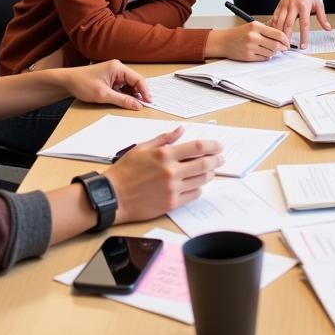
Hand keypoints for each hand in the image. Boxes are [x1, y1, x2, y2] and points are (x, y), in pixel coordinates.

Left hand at [59, 60, 149, 109]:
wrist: (67, 81)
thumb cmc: (82, 84)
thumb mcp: (103, 95)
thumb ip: (122, 100)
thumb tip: (138, 106)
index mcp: (118, 68)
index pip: (138, 79)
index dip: (145, 91)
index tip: (149, 102)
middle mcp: (118, 68)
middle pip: (135, 82)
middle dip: (139, 94)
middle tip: (143, 106)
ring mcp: (114, 73)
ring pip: (129, 85)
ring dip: (132, 95)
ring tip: (134, 106)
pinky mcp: (110, 79)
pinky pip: (122, 87)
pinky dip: (125, 95)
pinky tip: (125, 102)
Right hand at [107, 129, 223, 222]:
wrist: (113, 196)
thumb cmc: (125, 171)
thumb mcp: (142, 147)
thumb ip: (164, 138)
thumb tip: (181, 131)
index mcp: (165, 154)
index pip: (197, 148)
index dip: (212, 146)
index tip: (218, 146)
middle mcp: (171, 171)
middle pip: (205, 164)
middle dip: (217, 160)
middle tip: (221, 158)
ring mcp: (172, 189)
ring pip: (202, 180)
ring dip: (210, 174)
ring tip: (211, 170)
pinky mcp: (171, 203)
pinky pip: (194, 195)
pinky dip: (199, 188)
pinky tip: (197, 184)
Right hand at [206, 21, 290, 60]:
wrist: (223, 41)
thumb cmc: (238, 33)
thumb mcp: (252, 26)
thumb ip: (266, 30)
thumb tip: (282, 37)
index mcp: (255, 26)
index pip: (277, 33)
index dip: (285, 39)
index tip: (287, 42)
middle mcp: (253, 36)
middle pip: (276, 45)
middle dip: (283, 48)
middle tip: (284, 48)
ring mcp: (250, 47)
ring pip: (271, 53)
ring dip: (273, 52)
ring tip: (270, 49)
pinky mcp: (248, 56)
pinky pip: (264, 58)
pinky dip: (266, 56)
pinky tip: (262, 52)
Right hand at [271, 0, 329, 49]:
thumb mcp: (318, 4)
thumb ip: (322, 18)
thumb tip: (328, 28)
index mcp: (304, 7)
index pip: (304, 24)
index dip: (303, 36)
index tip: (303, 46)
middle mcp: (293, 6)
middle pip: (288, 24)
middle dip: (287, 36)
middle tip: (287, 47)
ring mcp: (284, 6)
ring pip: (279, 21)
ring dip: (279, 33)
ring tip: (280, 42)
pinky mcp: (279, 6)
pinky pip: (274, 17)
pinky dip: (273, 26)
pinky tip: (274, 33)